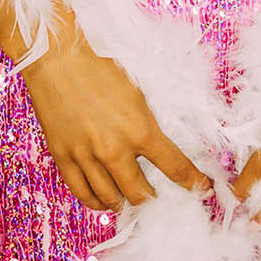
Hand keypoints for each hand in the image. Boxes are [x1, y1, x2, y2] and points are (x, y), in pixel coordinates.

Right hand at [22, 29, 215, 215]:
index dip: (192, 182)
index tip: (201, 189)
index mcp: (140, 129)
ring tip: (129, 200)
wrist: (59, 57)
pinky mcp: (63, 157)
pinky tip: (103, 200)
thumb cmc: (101, 65)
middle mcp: (114, 149)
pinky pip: (81, 193)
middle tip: (158, 198)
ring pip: (110, 199)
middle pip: (140, 194)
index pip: (174, 167)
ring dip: (123, 203)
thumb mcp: (137, 91)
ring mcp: (86, 156)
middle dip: (153, 199)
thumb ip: (147, 123)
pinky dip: (95, 202)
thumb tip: (159, 145)